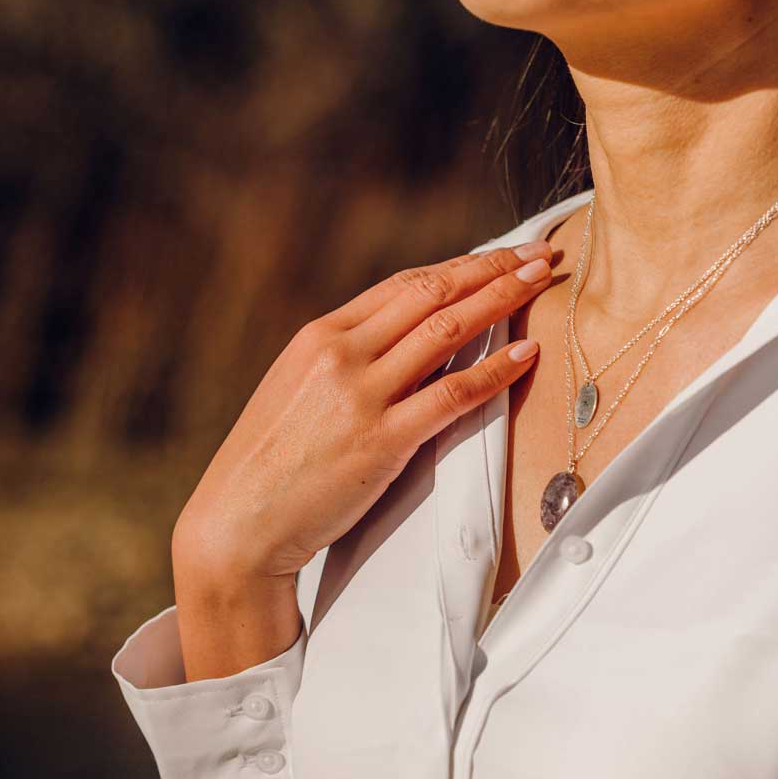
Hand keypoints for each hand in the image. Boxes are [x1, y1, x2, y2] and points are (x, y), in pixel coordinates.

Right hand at [172, 241, 553, 582]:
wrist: (238, 522)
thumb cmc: (269, 463)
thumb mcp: (295, 390)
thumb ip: (341, 360)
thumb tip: (396, 343)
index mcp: (317, 336)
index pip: (401, 286)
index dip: (456, 267)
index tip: (495, 258)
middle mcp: (338, 353)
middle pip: (429, 295)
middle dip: (489, 269)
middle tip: (535, 256)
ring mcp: (358, 395)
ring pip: (445, 331)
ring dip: (500, 301)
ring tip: (539, 283)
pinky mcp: (380, 441)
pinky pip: (451, 395)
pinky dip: (494, 371)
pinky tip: (526, 354)